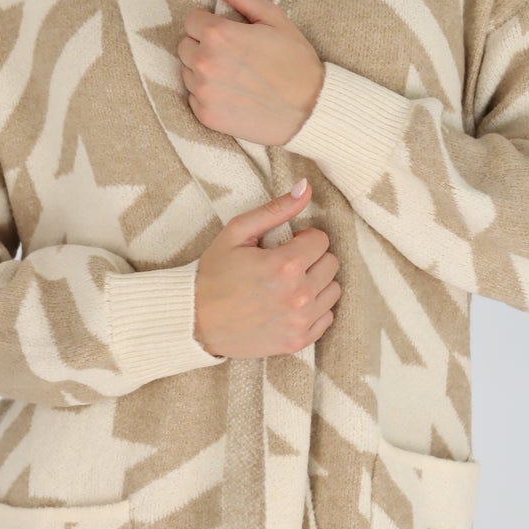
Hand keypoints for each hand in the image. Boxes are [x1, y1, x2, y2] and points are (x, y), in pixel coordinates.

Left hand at [177, 0, 324, 145]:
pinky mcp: (206, 116)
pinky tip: (234, 95)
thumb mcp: (272, 17)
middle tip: (235, 56)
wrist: (311, 109)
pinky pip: (193, 98)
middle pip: (185, 46)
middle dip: (204, 47)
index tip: (232, 35)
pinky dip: (208, 96)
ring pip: (187, 73)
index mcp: (218, 34)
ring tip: (236, 76)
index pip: (191, 21)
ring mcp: (203, 92)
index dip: (211, 26)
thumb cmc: (295, 60)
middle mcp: (204, 62)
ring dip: (204, 72)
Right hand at [194, 178, 341, 358]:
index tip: (284, 245)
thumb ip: (275, 209)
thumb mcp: (237, 232)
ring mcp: (299, 321)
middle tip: (286, 264)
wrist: (194, 321)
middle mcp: (298, 295)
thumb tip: (306, 187)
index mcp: (285, 265)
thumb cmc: (213, 274)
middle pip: (331, 264)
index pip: (322, 240)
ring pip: (333, 291)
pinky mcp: (297, 341)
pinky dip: (315, 309)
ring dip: (316, 283)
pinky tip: (291, 304)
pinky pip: (327, 317)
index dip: (303, 238)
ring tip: (289, 284)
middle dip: (312, 258)